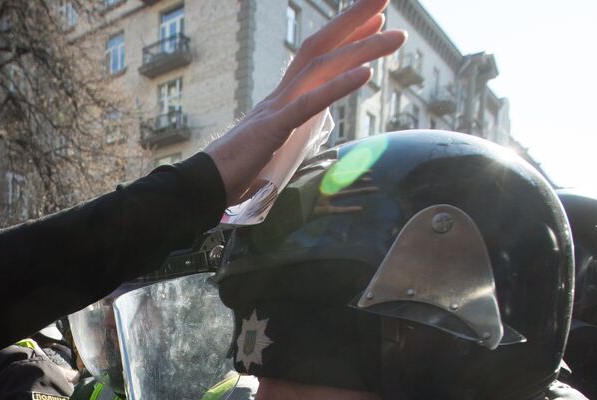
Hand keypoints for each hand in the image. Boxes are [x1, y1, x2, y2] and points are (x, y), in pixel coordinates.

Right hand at [203, 0, 403, 203]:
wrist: (203, 185)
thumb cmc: (234, 171)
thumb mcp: (273, 144)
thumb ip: (294, 129)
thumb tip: (312, 125)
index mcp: (280, 99)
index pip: (316, 56)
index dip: (345, 34)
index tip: (375, 17)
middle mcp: (280, 95)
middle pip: (319, 46)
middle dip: (354, 20)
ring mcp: (276, 109)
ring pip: (321, 69)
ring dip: (359, 50)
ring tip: (393, 37)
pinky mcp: (274, 129)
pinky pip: (309, 104)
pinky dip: (338, 87)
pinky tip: (367, 74)